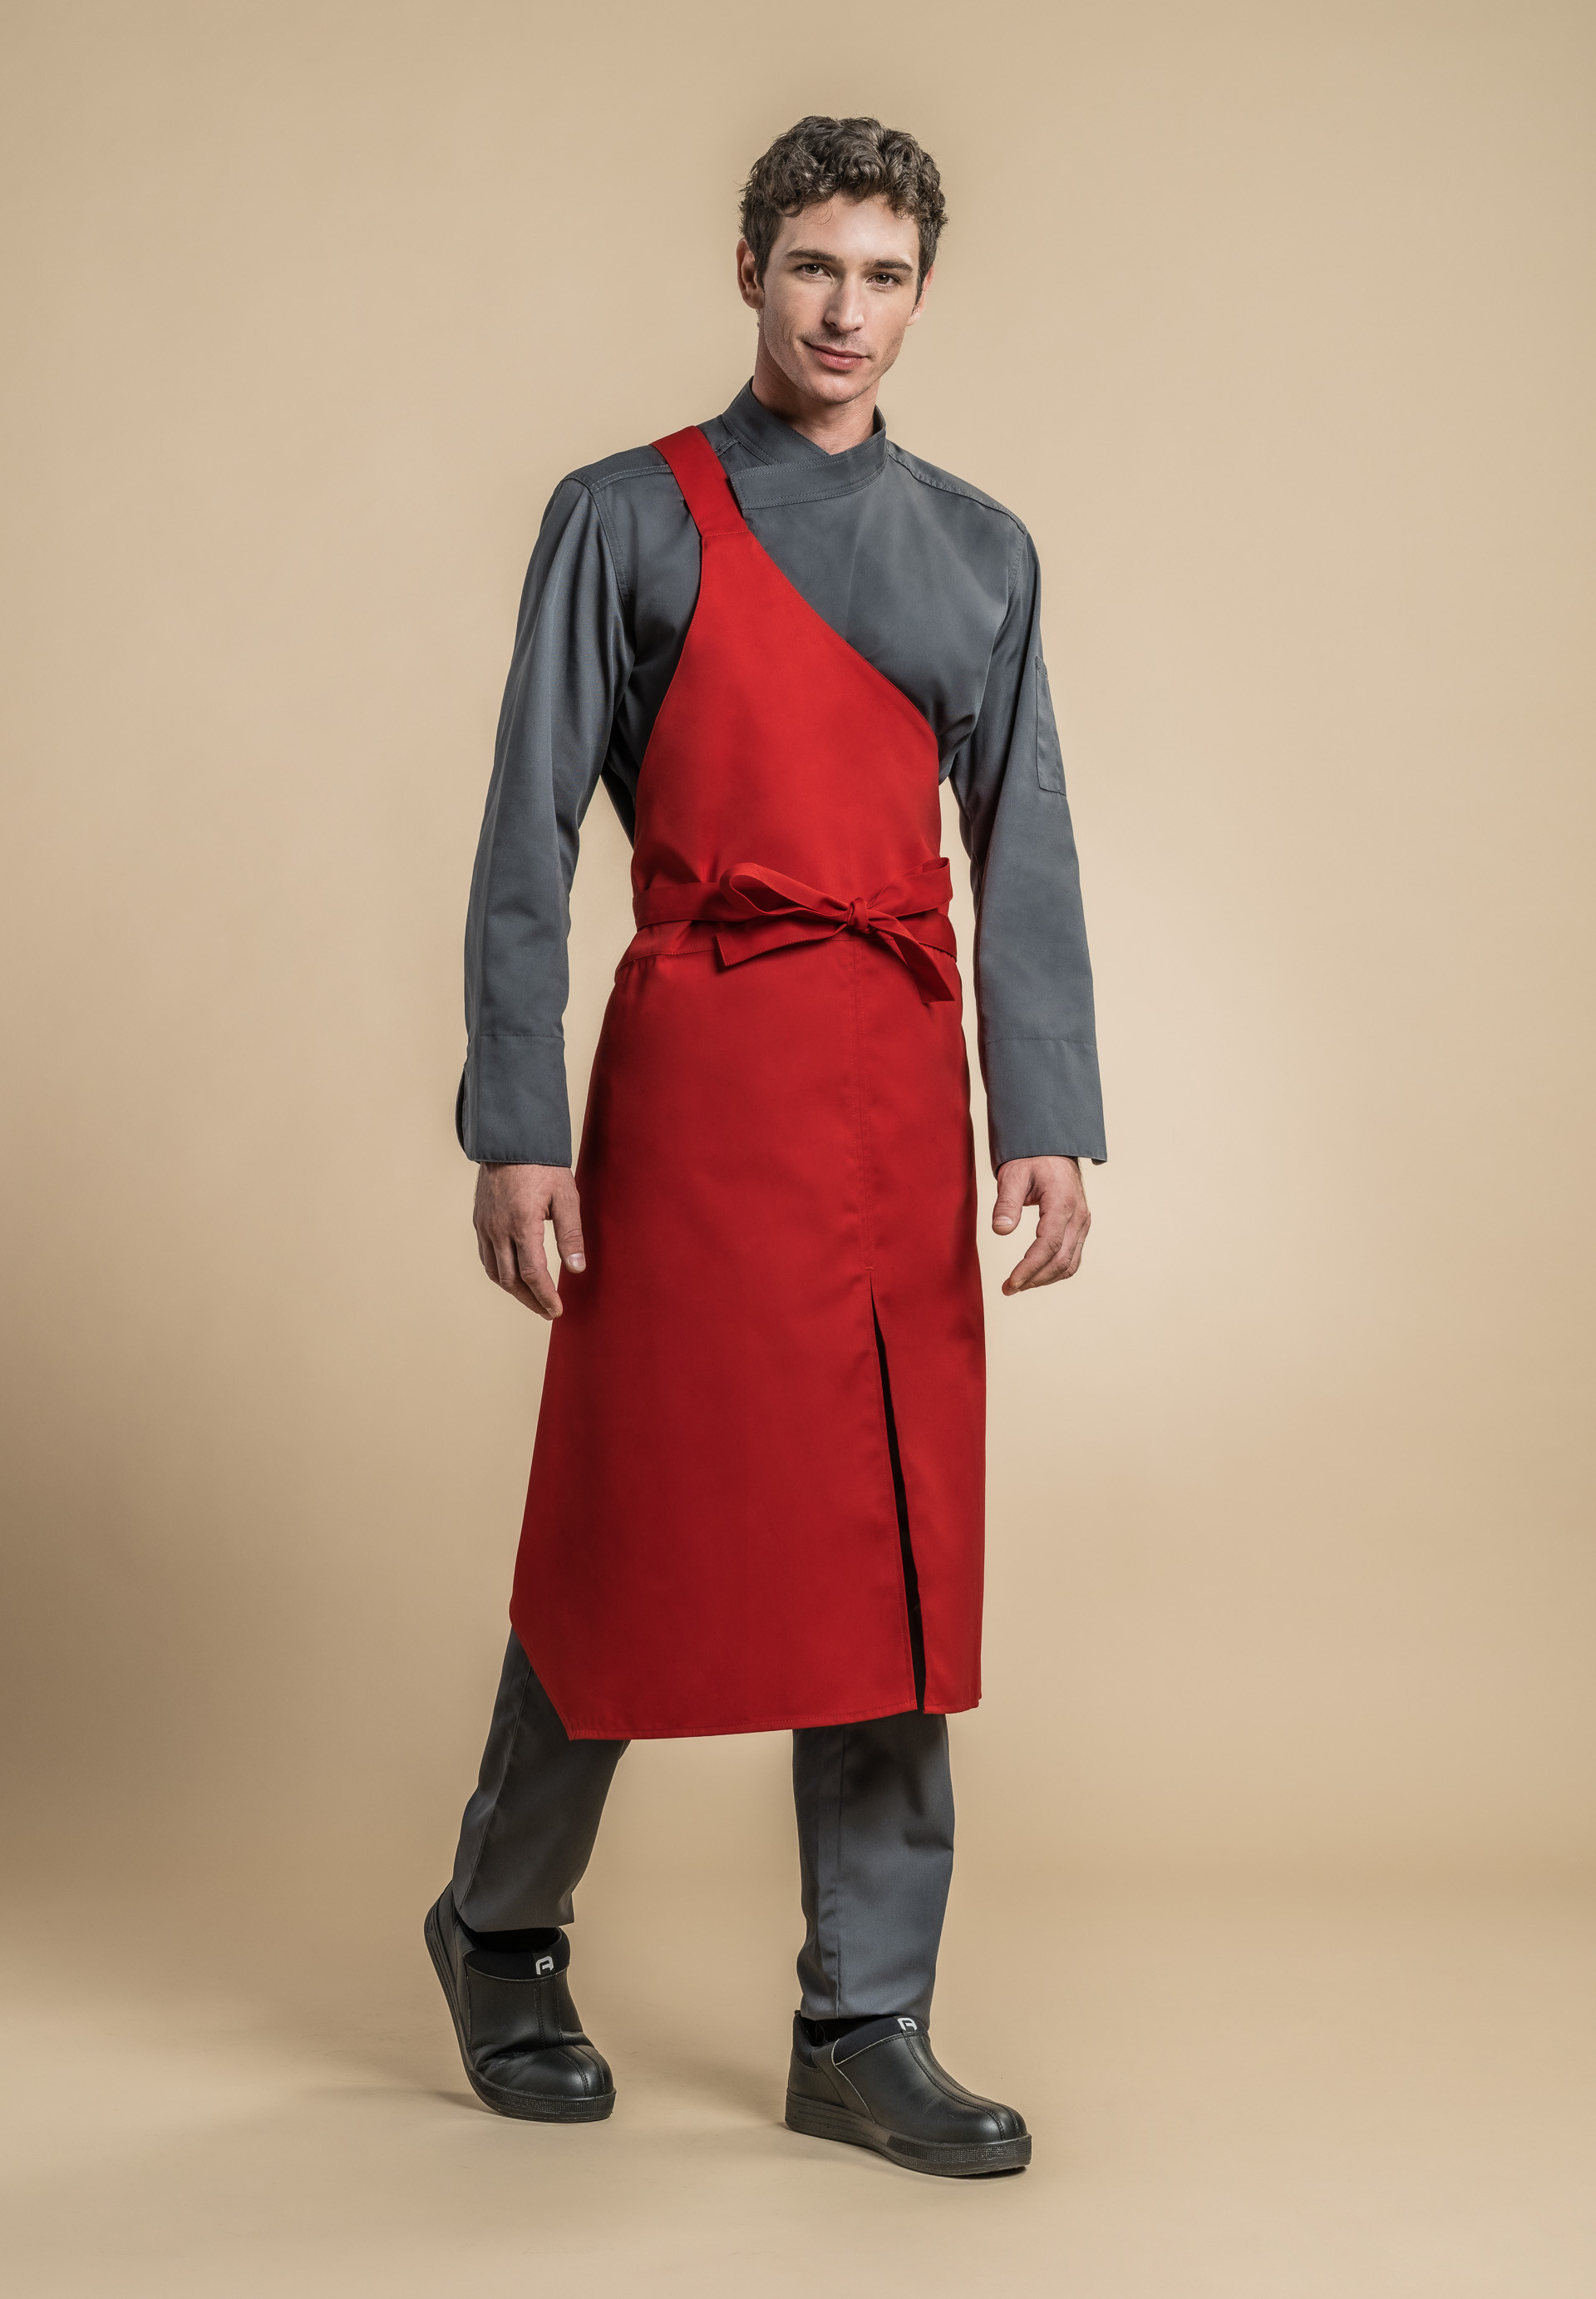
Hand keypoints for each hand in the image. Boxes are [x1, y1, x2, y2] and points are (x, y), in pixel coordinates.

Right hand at [473, 1163, 585, 1318]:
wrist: (510, 1140)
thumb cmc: (543, 1165)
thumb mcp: (566, 1196)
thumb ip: (571, 1234)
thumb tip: (577, 1268)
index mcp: (522, 1223)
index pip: (532, 1273)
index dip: (545, 1296)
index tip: (557, 1310)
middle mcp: (498, 1229)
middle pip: (511, 1280)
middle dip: (530, 1300)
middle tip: (547, 1311)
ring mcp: (485, 1226)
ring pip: (494, 1272)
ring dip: (514, 1291)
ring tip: (533, 1300)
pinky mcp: (479, 1221)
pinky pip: (486, 1257)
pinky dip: (499, 1274)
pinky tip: (513, 1277)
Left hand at [992, 1155, 1089, 1294]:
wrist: (1053, 1148)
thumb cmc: (1031, 1159)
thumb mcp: (1013, 1175)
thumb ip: (1007, 1202)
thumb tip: (1001, 1230)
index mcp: (1062, 1202)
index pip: (1049, 1244)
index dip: (1030, 1268)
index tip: (1011, 1283)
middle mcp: (1079, 1215)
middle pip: (1061, 1259)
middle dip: (1034, 1278)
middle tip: (1008, 1288)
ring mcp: (1083, 1222)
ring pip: (1070, 1263)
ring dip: (1045, 1278)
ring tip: (1019, 1284)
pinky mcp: (1080, 1227)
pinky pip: (1072, 1256)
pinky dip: (1055, 1270)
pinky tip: (1035, 1274)